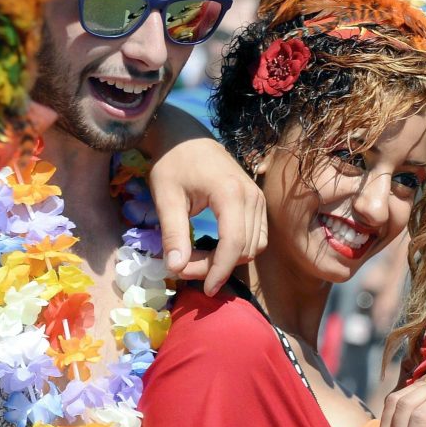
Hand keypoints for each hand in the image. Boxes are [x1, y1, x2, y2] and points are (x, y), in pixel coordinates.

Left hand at [144, 105, 267, 294]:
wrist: (185, 136)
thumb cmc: (172, 162)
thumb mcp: (166, 197)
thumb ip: (173, 233)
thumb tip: (174, 268)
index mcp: (231, 194)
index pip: (233, 244)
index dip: (219, 270)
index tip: (204, 290)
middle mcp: (253, 197)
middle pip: (244, 249)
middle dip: (217, 266)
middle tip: (183, 268)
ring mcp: (259, 200)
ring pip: (254, 246)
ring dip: (228, 260)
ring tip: (196, 260)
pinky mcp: (258, 203)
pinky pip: (256, 237)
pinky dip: (237, 250)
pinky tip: (212, 249)